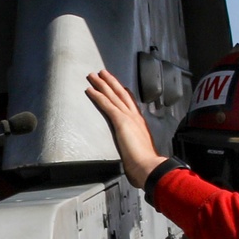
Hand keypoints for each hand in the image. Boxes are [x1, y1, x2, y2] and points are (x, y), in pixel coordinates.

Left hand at [85, 70, 165, 188]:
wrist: (149, 165)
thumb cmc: (146, 163)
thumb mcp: (143, 151)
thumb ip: (138, 147)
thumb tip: (136, 153)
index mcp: (140, 124)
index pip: (131, 104)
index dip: (124, 93)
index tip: (121, 86)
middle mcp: (135, 117)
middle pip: (121, 94)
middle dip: (112, 82)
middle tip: (103, 73)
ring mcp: (128, 117)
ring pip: (113, 95)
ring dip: (102, 84)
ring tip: (93, 76)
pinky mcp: (120, 121)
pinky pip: (106, 104)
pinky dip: (98, 96)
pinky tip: (90, 90)